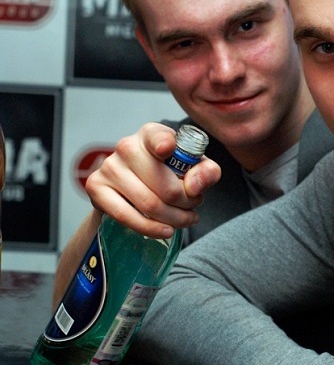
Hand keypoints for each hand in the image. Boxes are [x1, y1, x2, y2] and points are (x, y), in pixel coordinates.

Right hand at [85, 123, 220, 237]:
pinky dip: (150, 228)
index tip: (167, 150)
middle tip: (193, 208)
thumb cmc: (168, 173)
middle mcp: (127, 146)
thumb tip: (194, 186)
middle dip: (186, 203)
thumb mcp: (194, 168)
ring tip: (184, 219)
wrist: (133, 186)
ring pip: (149, 204)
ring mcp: (109, 167)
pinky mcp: (96, 187)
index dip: (164, 144)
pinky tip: (166, 230)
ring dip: (174, 219)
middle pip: (164, 186)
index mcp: (152, 134)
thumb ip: (206, 172)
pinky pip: (125, 216)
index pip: (157, 138)